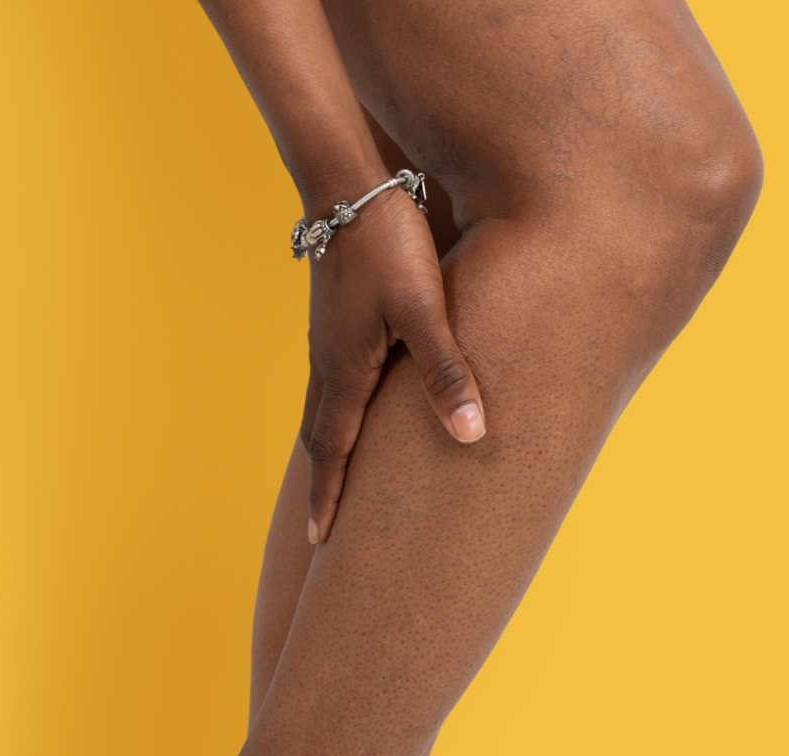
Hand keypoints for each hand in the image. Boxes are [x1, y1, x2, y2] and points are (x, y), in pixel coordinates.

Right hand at [300, 186, 484, 542]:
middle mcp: (327, 363)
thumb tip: (471, 434)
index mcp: (344, 372)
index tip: (320, 542)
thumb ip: (447, 373)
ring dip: (324, 451)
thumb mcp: (424, 310)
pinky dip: (331, 416)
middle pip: (318, 439)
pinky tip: (349, 412)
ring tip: (332, 481)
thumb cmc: (386, 243)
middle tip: (320, 530)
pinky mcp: (335, 319)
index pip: (332, 452)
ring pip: (320, 410)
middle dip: (321, 486)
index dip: (328, 499)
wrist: (345, 180)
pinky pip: (327, 383)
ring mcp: (326, 340)